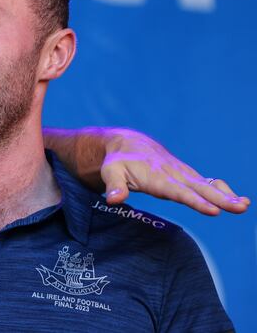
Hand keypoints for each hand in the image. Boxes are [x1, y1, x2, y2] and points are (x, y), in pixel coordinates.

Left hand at [99, 128, 249, 215]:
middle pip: (198, 189)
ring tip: (244, 205)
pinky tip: (237, 199)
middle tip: (239, 208)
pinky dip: (220, 189)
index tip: (212, 210)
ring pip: (206, 185)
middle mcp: (173, 175)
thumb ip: (114, 186)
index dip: (195, 201)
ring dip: (225, 195)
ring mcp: (181, 174)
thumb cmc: (118, 161)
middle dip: (219, 199)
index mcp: (156, 177)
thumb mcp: (110, 172)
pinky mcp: (185, 175)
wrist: (128, 143)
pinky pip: (206, 182)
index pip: (178, 191)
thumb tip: (114, 199)